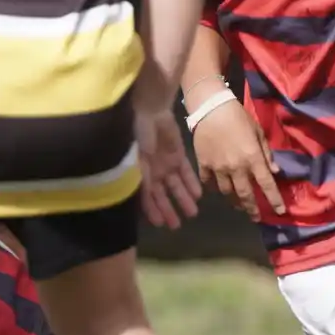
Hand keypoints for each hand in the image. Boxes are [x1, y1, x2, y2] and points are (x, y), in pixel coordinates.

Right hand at [135, 107, 200, 229]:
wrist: (150, 109)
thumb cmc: (136, 132)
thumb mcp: (135, 157)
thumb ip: (141, 178)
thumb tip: (142, 199)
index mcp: (137, 171)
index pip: (145, 195)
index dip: (152, 210)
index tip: (160, 224)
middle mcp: (151, 170)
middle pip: (161, 194)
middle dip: (168, 208)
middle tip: (177, 225)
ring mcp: (164, 162)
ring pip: (174, 185)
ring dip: (182, 198)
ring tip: (192, 213)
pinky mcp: (177, 154)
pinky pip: (185, 171)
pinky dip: (191, 182)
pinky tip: (198, 195)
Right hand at [191, 100, 284, 218]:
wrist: (211, 108)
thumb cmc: (238, 117)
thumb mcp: (258, 132)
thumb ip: (266, 153)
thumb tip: (275, 171)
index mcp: (252, 158)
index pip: (267, 185)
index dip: (274, 200)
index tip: (280, 211)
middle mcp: (236, 168)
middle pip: (245, 195)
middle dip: (252, 209)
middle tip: (255, 217)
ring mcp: (218, 168)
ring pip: (227, 193)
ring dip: (234, 201)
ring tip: (238, 205)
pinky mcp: (203, 165)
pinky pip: (209, 183)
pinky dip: (214, 188)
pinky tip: (218, 189)